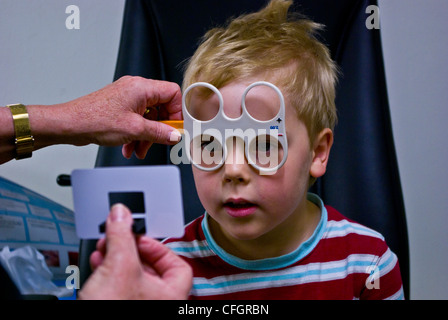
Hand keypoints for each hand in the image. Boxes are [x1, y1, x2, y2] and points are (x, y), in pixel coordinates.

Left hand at [25, 76, 181, 159]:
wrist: (70, 124)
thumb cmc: (94, 119)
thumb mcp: (134, 130)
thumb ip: (159, 132)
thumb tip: (174, 135)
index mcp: (141, 87)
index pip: (172, 93)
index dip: (177, 111)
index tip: (174, 127)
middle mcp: (135, 89)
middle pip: (160, 107)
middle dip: (159, 128)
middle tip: (158, 141)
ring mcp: (126, 97)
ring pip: (148, 116)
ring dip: (146, 135)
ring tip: (139, 149)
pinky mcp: (119, 107)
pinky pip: (136, 120)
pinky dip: (136, 134)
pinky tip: (130, 146)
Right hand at [78, 204, 191, 299]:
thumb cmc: (115, 310)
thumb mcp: (120, 266)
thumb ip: (122, 236)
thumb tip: (121, 215)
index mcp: (173, 295)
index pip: (178, 264)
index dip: (159, 247)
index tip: (139, 237)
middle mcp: (158, 303)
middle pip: (150, 267)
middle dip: (129, 249)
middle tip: (117, 237)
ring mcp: (138, 306)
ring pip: (131, 276)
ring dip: (115, 258)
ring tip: (104, 248)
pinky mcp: (118, 306)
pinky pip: (117, 287)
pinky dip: (107, 272)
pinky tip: (97, 263)